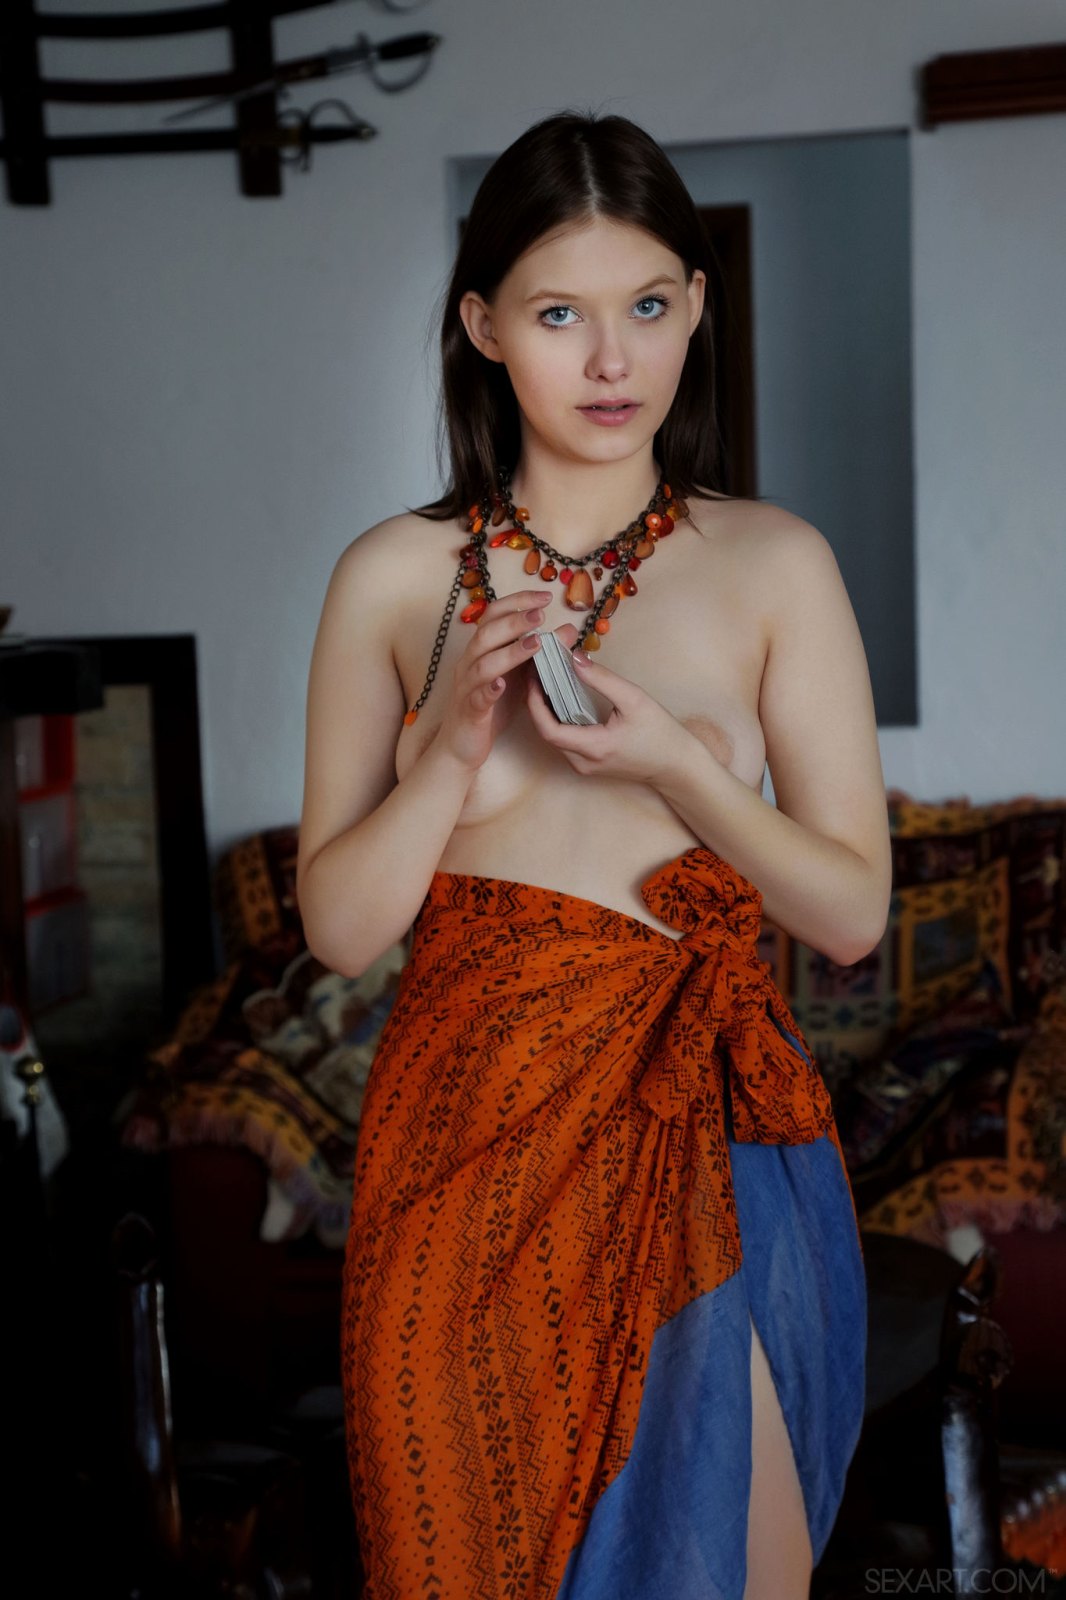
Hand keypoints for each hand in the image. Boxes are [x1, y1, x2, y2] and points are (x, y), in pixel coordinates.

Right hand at [438, 588, 557, 771]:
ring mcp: (467, 687)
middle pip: (486, 633)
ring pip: (483, 663)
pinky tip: (502, 684)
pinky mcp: (469, 712)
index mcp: (482, 650)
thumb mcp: (519, 677)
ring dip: (510, 652)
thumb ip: (539, 654)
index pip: (494, 615)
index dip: (517, 602)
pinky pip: (477, 698)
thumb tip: (569, 630)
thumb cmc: (491, 707)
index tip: (544, 596)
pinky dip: (489, 689)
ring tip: (536, 643)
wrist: (461, 746)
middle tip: (540, 614)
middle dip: (514, 620)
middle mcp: (470, 663)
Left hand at [523, 622, 693, 785]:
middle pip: (546, 733)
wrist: (676, 765)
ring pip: (554, 738)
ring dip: (546, 711)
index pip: (548, 729)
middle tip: (538, 673)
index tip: (534, 677)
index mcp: (593, 748)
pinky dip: (559, 719)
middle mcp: (583, 762)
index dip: (535, 703)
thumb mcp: (634, 700)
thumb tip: (574, 659)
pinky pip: (565, 741)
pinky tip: (561, 699)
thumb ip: (602, 679)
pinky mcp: (589, 764)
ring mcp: (585, 766)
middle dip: (537, 702)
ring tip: (547, 681)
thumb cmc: (660, 734)